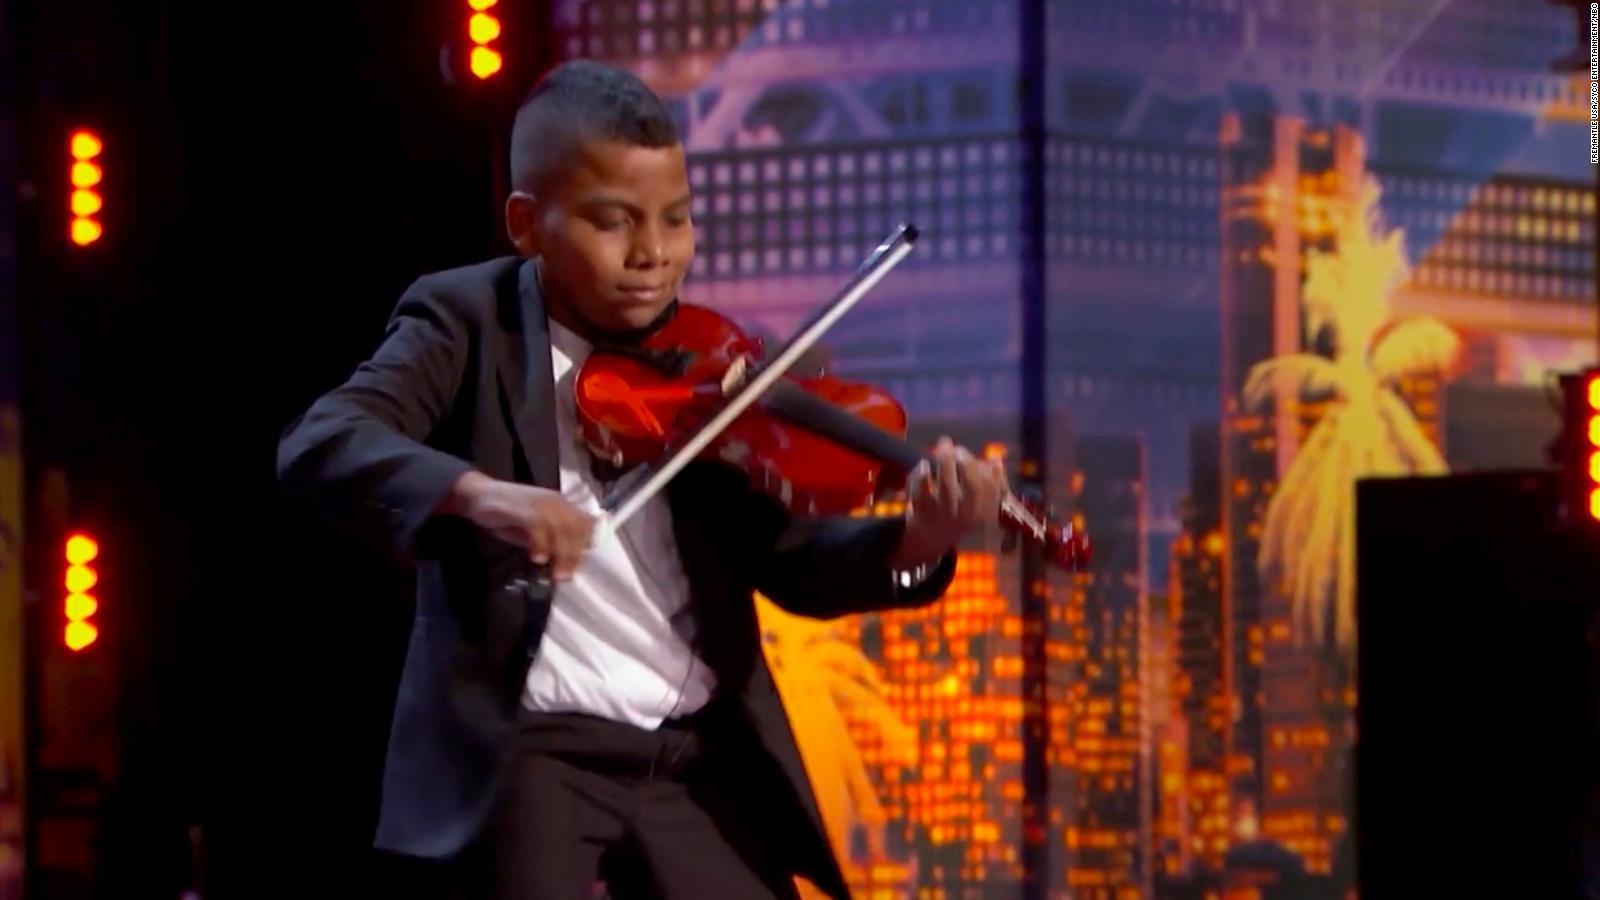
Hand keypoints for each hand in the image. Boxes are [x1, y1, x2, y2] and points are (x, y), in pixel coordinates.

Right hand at [441, 471, 594, 579]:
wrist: (478, 494)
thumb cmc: (508, 514)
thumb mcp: (535, 531)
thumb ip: (550, 542)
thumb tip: (566, 563)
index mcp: (561, 504)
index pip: (584, 524)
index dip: (584, 546)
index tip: (578, 567)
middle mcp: (555, 501)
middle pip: (576, 528)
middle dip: (573, 555)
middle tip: (566, 577)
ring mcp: (540, 502)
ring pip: (561, 528)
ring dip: (561, 553)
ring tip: (556, 574)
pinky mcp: (523, 507)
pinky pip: (539, 526)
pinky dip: (540, 544)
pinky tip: (537, 559)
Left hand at [891, 437, 1005, 568]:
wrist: (930, 542)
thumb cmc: (956, 516)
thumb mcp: (976, 506)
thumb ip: (990, 484)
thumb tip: (996, 460)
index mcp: (980, 513)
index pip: (990, 489)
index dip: (984, 468)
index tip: (973, 454)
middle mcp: (963, 516)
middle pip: (971, 487)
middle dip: (967, 463)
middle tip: (958, 448)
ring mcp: (941, 516)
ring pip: (947, 488)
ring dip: (946, 463)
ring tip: (944, 444)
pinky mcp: (920, 514)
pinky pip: (921, 492)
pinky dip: (921, 476)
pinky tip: (924, 465)